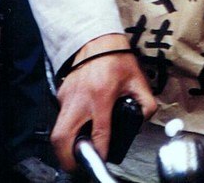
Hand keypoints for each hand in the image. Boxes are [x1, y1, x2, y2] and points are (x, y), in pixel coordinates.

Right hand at [51, 34, 157, 170]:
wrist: (97, 39)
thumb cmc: (117, 57)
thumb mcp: (138, 80)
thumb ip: (146, 103)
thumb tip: (144, 120)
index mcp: (102, 95)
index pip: (98, 133)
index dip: (100, 151)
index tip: (102, 158)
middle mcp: (81, 98)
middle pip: (63, 137)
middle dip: (67, 158)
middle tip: (78, 164)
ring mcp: (67, 96)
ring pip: (56, 130)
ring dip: (64, 146)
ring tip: (77, 151)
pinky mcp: (60, 94)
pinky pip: (59, 117)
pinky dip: (66, 128)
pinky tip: (77, 128)